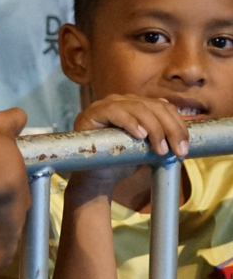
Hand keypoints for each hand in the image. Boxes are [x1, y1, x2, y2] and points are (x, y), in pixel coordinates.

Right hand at [70, 94, 190, 191]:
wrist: (97, 177)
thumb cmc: (122, 161)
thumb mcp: (149, 147)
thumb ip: (163, 136)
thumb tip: (187, 134)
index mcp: (136, 105)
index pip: (163, 107)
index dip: (178, 125)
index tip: (185, 147)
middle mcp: (121, 101)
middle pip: (154, 107)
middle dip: (170, 129)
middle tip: (177, 151)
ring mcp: (105, 104)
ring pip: (138, 108)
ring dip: (154, 129)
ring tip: (160, 149)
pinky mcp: (92, 113)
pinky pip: (115, 112)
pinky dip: (130, 122)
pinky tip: (140, 135)